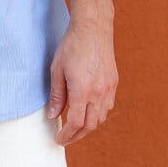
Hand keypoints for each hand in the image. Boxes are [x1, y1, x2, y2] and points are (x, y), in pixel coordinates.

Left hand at [48, 19, 117, 145]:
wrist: (93, 27)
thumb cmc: (72, 45)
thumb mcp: (57, 69)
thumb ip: (56, 95)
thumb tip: (53, 115)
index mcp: (82, 90)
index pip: (76, 123)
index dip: (67, 135)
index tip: (59, 139)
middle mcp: (98, 92)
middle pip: (90, 125)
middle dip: (77, 135)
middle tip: (66, 137)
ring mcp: (108, 88)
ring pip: (100, 118)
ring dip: (88, 125)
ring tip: (76, 126)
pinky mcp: (114, 82)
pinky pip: (107, 107)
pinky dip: (98, 114)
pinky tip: (89, 111)